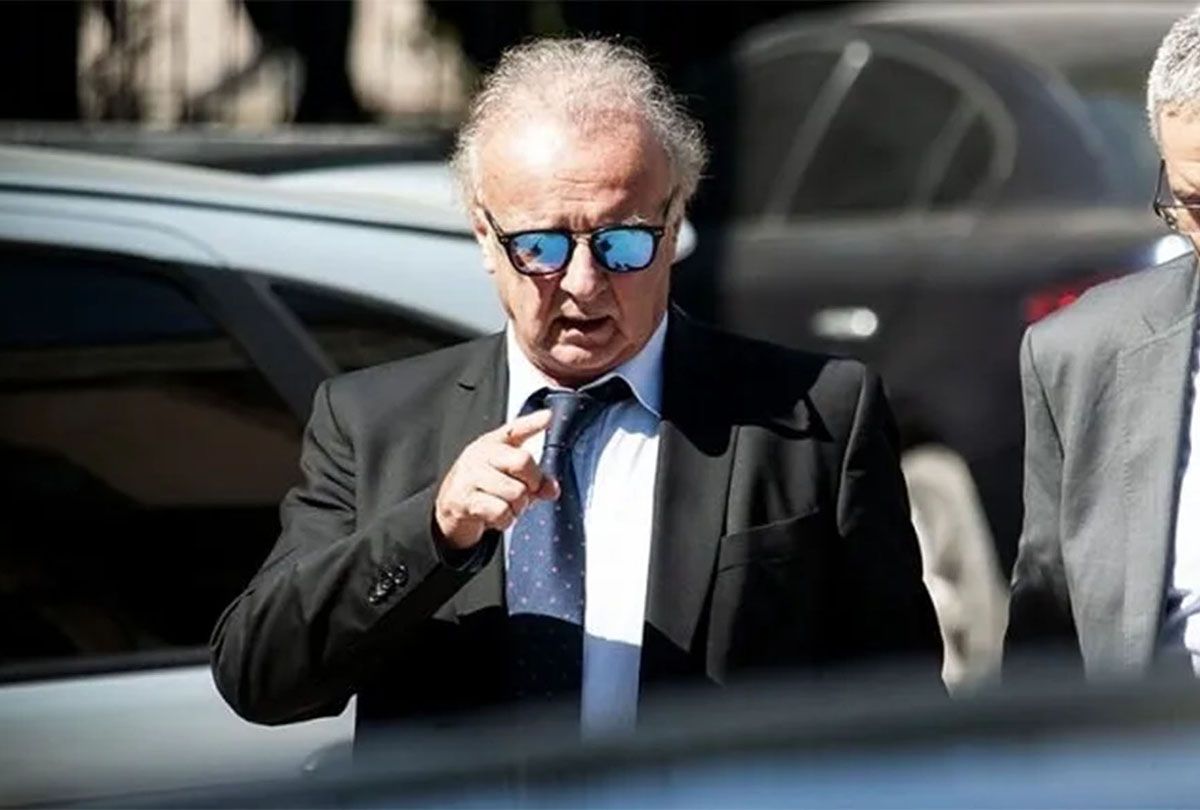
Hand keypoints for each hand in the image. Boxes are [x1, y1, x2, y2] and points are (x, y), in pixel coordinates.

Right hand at [433, 410, 559, 549]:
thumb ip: (535, 478)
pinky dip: (504, 520)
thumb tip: (552, 489)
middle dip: (532, 485)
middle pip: (523, 462)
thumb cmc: (484, 486)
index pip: (515, 429)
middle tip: (524, 493)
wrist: (450, 508)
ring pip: (516, 492)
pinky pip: (501, 512)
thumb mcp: (508, 475)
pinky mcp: (463, 500)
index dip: (533, 423)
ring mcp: (470, 476)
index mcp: (493, 444)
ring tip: (506, 506)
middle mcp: (480, 455)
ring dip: (518, 508)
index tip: (549, 417)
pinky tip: (494, 516)